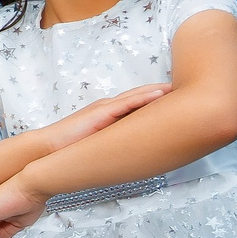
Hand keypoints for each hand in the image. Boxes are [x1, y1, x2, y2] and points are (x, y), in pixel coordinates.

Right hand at [37, 83, 170, 152]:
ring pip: (138, 96)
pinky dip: (145, 97)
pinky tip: (160, 94)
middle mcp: (110, 107)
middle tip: (189, 87)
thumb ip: (114, 141)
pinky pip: (127, 103)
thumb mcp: (98, 143)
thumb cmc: (70, 148)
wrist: (48, 149)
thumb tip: (133, 150)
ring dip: (159, 90)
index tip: (179, 97)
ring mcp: (105, 108)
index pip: (138, 102)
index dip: (158, 98)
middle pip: (142, 95)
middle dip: (164, 90)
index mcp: (109, 113)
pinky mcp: (101, 114)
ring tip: (180, 87)